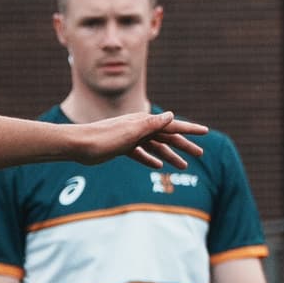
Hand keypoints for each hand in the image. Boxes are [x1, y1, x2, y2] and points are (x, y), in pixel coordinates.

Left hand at [61, 108, 207, 170]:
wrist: (78, 145)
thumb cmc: (103, 139)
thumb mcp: (130, 132)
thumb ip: (151, 125)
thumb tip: (172, 115)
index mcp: (144, 122)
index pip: (172, 125)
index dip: (190, 129)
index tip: (205, 132)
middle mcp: (139, 127)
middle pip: (166, 137)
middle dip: (184, 145)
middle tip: (199, 155)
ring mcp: (130, 137)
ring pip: (155, 147)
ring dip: (169, 155)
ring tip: (183, 167)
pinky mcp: (121, 147)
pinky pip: (140, 153)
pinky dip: (149, 158)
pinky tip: (157, 166)